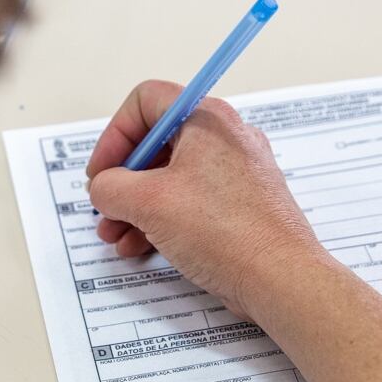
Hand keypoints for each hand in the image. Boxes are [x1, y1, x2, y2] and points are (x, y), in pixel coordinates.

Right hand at [86, 80, 325, 318]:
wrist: (280, 278)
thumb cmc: (225, 231)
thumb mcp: (148, 203)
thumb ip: (110, 187)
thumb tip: (103, 189)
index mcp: (207, 119)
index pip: (146, 102)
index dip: (114, 135)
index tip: (101, 172)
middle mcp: (225, 138)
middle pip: (156, 144)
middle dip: (122, 181)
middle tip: (105, 209)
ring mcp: (236, 172)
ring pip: (170, 177)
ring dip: (136, 206)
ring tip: (116, 238)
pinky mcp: (241, 204)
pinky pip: (191, 201)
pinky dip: (162, 219)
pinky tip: (141, 247)